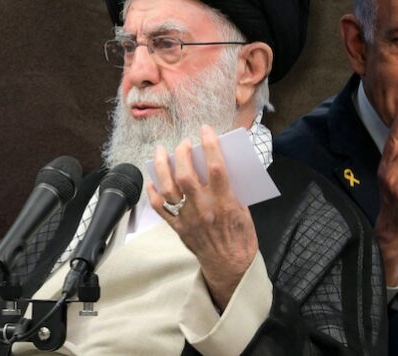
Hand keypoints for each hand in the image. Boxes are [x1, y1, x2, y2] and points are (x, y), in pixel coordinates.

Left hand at [148, 125, 258, 309]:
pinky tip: (153, 179)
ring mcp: (188, 218)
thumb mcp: (244, 209)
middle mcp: (204, 209)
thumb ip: (230, 188)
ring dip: (162, 167)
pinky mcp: (178, 228)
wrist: (231, 266)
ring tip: (162, 151)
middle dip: (183, 153)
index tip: (205, 130)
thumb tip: (218, 166)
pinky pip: (160, 209)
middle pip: (187, 175)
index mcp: (225, 202)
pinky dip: (153, 192)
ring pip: (169, 189)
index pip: (216, 168)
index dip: (210, 145)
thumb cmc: (241, 237)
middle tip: (185, 142)